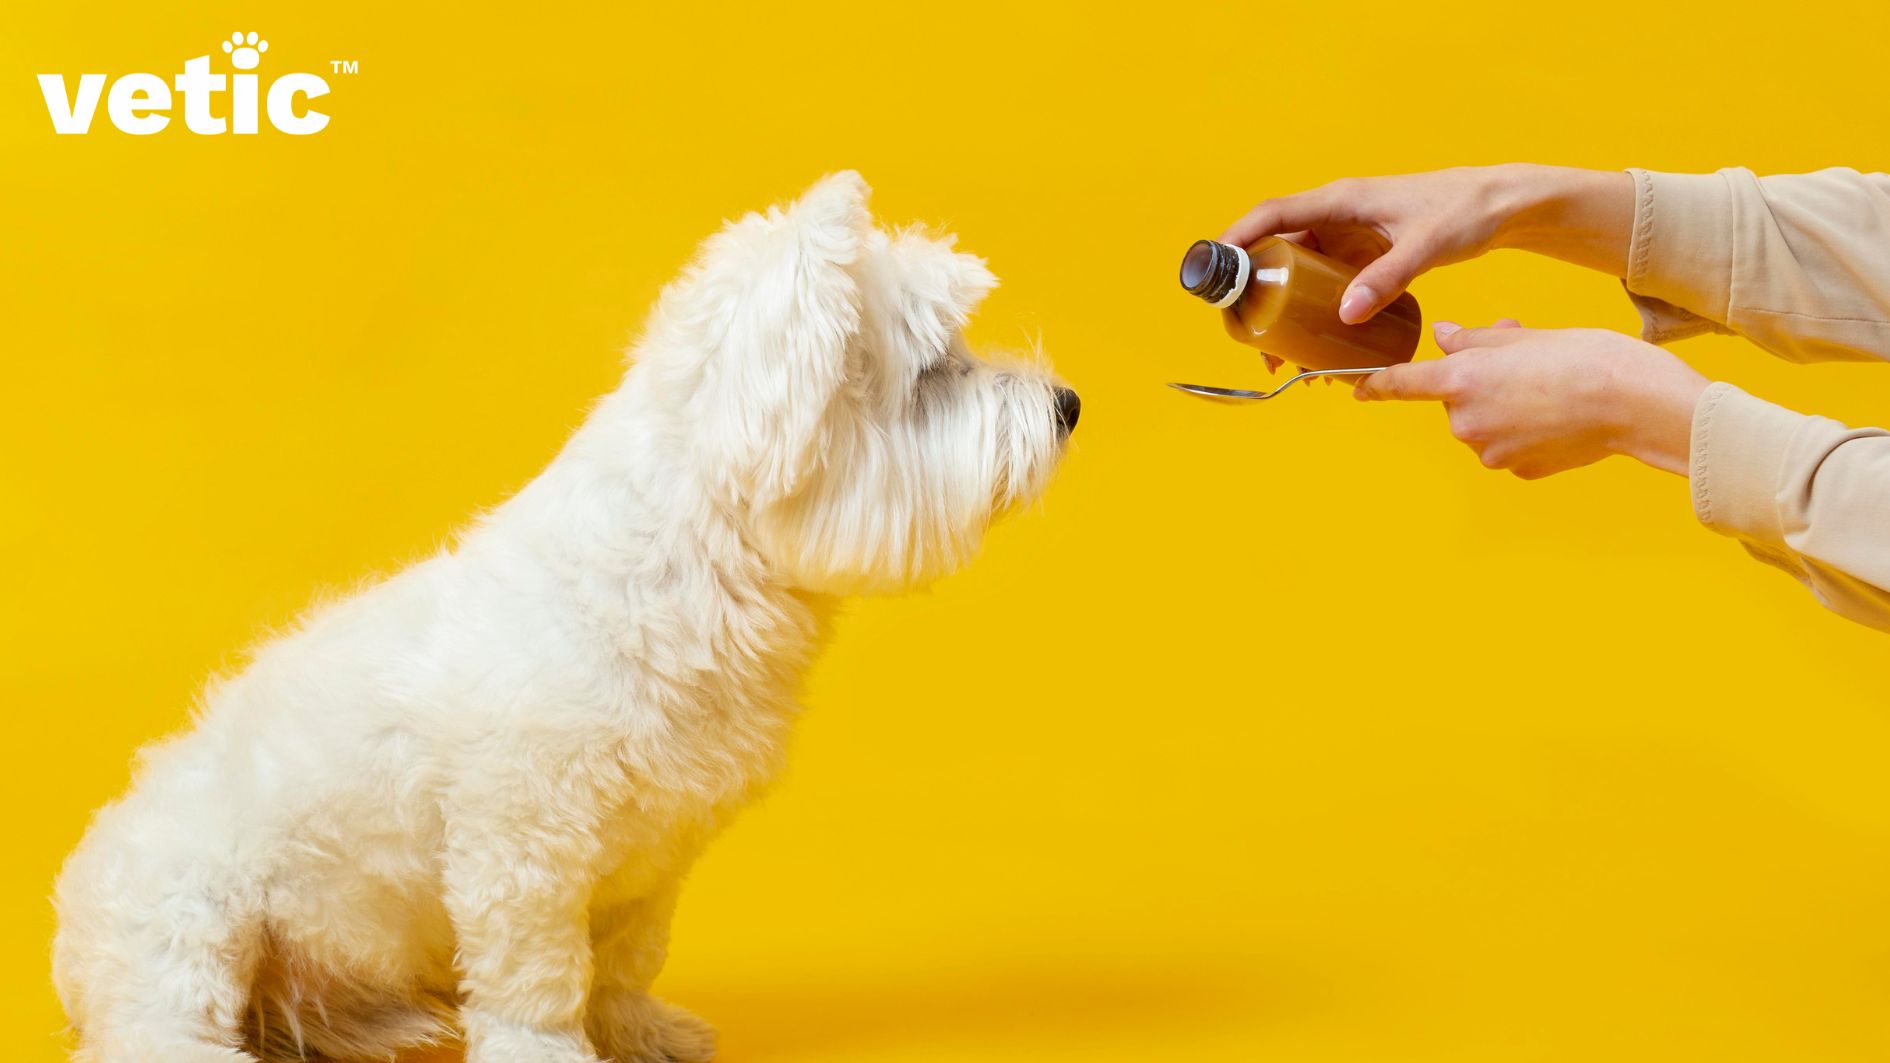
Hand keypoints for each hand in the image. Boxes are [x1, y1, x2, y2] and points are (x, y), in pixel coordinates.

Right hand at [1219, 165, 1633, 323]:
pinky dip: (1314, 311)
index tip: (1215, 268)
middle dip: (1257, 293)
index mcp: (1342, 200)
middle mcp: (1337, 215)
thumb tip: (1347, 314)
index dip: (1239, 238)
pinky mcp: (1363, 255)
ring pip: (1299, 272)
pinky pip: (1324, 283)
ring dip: (1284, 309)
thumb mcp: (1425, 246)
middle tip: (1252, 336)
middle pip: (1278, 251)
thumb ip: (1387, 278)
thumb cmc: (1464, 211)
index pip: (1274, 214)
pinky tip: (1317, 344)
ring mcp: (1349, 236)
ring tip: (1283, 354)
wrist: (1501, 206)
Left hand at [1353, 320, 1710, 478]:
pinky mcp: (1518, 470)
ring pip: (1482, 423)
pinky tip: (1559, 415)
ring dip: (1502, 405)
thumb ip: (1474, 340)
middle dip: (1478, 380)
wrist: (1636, 404)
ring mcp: (1491, 451)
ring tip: (1549, 385)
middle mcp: (1466, 421)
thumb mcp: (1522, 336)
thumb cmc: (1584, 358)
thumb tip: (1444, 336)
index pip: (1400, 383)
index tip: (1356, 389)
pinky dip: (1524, 431)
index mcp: (1461, 380)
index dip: (1375, 384)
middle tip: (1520, 359)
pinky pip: (1509, 446)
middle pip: (1453, 400)